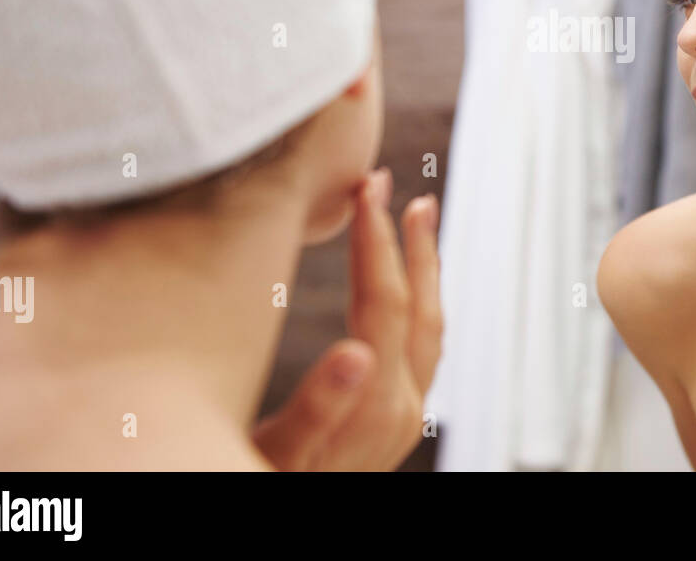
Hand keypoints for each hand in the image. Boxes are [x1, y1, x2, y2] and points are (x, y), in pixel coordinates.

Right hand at [252, 168, 442, 469]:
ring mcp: (403, 416)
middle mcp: (401, 408)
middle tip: (393, 186)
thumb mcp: (279, 455)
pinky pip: (421, 348)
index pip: (384, 304)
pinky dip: (416, 302)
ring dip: (423, 266)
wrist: (286, 511)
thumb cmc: (267, 484)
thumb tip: (358, 352)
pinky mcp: (394, 422)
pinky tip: (401, 285)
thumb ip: (319, 409)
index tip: (367, 185)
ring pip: (429, 326)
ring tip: (416, 217)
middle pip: (418, 307)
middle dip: (408, 241)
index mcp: (374, 406)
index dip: (377, 241)